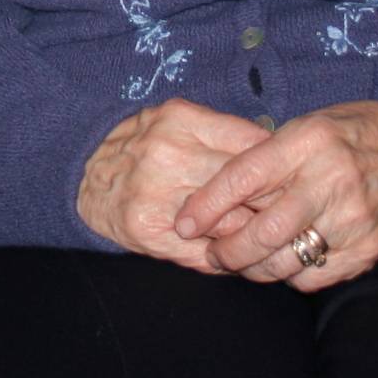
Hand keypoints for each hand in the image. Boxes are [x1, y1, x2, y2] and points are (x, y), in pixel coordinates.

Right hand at [77, 98, 274, 269]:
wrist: (82, 177)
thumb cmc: (141, 147)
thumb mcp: (179, 121)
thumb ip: (225, 132)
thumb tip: (280, 153)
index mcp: (181, 121)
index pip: (254, 147)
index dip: (282, 167)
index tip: (295, 179)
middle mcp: (169, 155)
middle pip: (248, 187)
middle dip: (275, 203)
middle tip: (290, 212)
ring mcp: (157, 195)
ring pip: (232, 222)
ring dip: (254, 233)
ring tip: (265, 237)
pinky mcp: (148, 229)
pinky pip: (206, 251)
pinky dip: (227, 256)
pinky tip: (232, 254)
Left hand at [174, 101, 377, 292]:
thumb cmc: (356, 134)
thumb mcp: (310, 126)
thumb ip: (270, 156)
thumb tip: (218, 191)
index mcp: (308, 141)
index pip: (243, 177)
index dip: (207, 205)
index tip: (184, 223)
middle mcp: (329, 180)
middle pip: (262, 231)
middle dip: (226, 251)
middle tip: (213, 254)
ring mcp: (351, 218)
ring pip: (285, 261)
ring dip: (254, 268)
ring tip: (244, 263)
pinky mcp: (368, 247)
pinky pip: (315, 277)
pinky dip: (292, 276)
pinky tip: (286, 264)